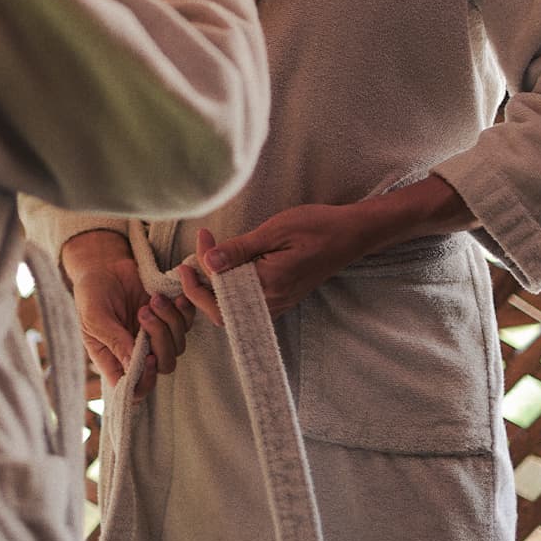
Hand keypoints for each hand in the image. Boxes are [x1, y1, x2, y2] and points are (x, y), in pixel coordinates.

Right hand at [63, 232, 194, 401]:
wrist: (104, 264)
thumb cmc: (92, 292)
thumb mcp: (95, 317)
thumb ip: (114, 340)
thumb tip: (134, 366)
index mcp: (114, 359)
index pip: (135, 389)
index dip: (146, 381)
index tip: (148, 357)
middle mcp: (138, 352)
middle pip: (164, 365)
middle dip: (161, 340)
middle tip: (144, 312)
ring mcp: (155, 334)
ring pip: (178, 345)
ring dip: (169, 321)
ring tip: (153, 299)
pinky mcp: (169, 315)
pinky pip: (187, 322)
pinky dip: (184, 310)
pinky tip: (174, 297)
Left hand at [179, 207, 374, 322]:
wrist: (351, 234)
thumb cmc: (317, 227)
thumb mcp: (275, 230)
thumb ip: (240, 249)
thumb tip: (208, 261)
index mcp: (269, 286)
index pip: (220, 295)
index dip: (200, 271)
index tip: (201, 239)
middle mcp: (273, 302)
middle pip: (222, 313)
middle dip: (199, 290)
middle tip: (189, 259)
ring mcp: (278, 302)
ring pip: (234, 311)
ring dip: (213, 290)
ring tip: (202, 260)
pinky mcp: (281, 297)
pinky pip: (247, 303)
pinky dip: (229, 290)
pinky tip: (225, 267)